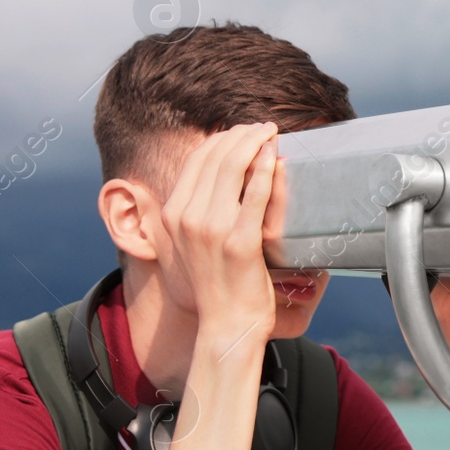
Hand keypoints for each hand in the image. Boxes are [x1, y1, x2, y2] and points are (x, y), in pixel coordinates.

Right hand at [157, 122, 279, 354]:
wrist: (226, 322)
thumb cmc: (216, 282)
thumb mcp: (191, 242)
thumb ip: (196, 211)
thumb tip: (214, 179)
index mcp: (172, 214)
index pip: (196, 161)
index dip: (221, 139)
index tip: (242, 131)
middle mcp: (187, 217)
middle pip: (215, 157)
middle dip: (242, 134)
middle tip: (263, 127)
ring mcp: (213, 229)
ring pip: (234, 168)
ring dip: (255, 143)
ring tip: (272, 133)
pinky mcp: (241, 241)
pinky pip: (255, 194)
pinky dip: (267, 169)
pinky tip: (276, 156)